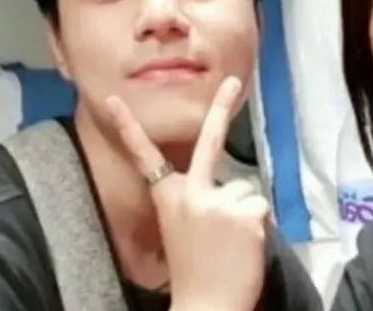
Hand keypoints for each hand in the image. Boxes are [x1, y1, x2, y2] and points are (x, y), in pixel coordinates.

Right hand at [106, 76, 268, 310]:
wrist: (205, 305)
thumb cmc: (196, 269)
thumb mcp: (184, 229)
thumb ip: (200, 200)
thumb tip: (231, 187)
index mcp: (169, 197)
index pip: (145, 157)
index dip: (128, 128)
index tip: (112, 101)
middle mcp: (191, 192)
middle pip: (209, 141)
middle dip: (220, 107)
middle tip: (234, 83)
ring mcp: (218, 200)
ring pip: (245, 190)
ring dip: (243, 212)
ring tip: (230, 242)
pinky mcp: (244, 212)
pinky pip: (260, 207)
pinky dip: (258, 225)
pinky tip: (243, 246)